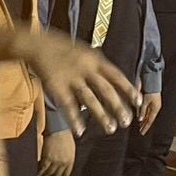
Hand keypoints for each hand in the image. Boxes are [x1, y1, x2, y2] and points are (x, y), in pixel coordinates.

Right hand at [12, 28, 138, 135]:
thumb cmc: (61, 48)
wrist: (36, 44)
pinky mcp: (56, 86)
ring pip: (90, 100)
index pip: (116, 75)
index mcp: (94, 59)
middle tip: (127, 121)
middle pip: (106, 90)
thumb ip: (97, 64)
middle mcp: (86, 68)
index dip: (128, 89)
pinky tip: (80, 131)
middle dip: (118, 107)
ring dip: (101, 116)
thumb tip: (113, 78)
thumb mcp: (84, 51)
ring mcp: (71, 78)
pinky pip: (68, 105)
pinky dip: (74, 119)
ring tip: (111, 129)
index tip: (139, 101)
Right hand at [37, 130, 76, 175]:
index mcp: (71, 160)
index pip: (66, 173)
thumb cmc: (65, 136)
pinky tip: (37, 174)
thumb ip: (68, 157)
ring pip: (49, 173)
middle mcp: (64, 162)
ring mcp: (55, 161)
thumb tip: (65, 163)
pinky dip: (40, 172)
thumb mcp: (71, 148)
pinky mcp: (47, 158)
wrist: (59, 129)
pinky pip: (43, 168)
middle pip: (57, 174)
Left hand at [136, 92, 162, 134]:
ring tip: (141, 126)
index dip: (146, 127)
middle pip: (150, 119)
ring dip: (145, 120)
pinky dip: (145, 115)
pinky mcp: (152, 101)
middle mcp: (156, 108)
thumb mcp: (145, 102)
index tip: (142, 133)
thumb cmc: (149, 91)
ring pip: (149, 115)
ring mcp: (154, 105)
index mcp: (155, 109)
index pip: (150, 121)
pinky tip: (142, 117)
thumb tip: (140, 119)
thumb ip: (142, 110)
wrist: (152, 82)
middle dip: (145, 125)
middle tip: (141, 131)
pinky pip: (149, 111)